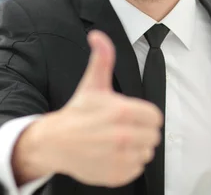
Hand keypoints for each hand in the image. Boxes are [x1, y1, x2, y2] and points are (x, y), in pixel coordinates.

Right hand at [14, 30, 162, 186]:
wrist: (55, 142)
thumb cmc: (77, 112)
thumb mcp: (92, 84)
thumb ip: (102, 58)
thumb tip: (97, 35)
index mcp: (122, 111)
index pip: (155, 117)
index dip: (143, 116)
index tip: (128, 116)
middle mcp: (123, 136)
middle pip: (153, 136)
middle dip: (140, 132)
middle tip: (120, 129)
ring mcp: (120, 157)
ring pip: (146, 153)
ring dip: (135, 149)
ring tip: (115, 143)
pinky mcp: (116, 175)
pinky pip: (137, 169)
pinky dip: (127, 165)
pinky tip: (111, 156)